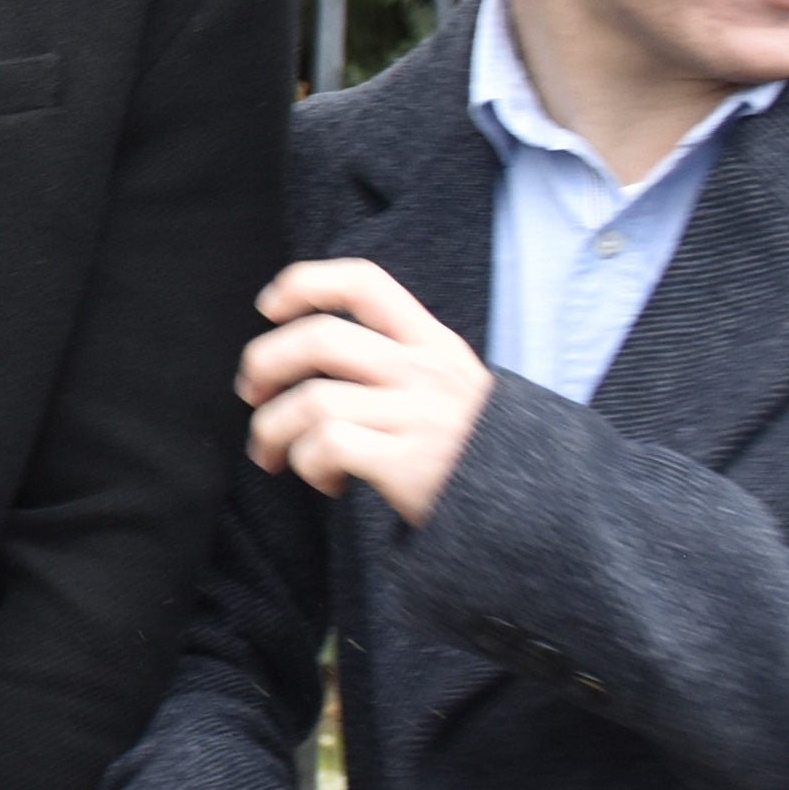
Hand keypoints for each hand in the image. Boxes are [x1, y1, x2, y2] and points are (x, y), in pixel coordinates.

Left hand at [239, 258, 492, 526]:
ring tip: (273, 453)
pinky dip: (307, 464)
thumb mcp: (450, 384)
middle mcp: (423, 371)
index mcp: (432, 343)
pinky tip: (323, 479)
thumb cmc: (474, 448)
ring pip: (312, 400)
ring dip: (272, 428)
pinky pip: (327, 447)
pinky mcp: (407, 464)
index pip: (365, 282)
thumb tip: (304, 355)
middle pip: (321, 338)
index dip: (306, 283)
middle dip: (265, 361)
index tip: (269, 307)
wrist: (536, 507)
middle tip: (251, 393)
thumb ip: (395, 361)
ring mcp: (416, 416)